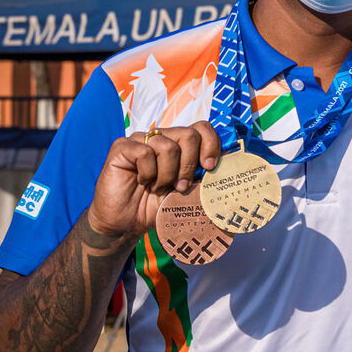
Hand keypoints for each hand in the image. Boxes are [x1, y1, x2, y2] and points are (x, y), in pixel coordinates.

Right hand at [87, 121, 221, 238]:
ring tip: (157, 187)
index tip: (209, 167)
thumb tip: (228, 168)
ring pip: (168, 146)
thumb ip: (204, 177)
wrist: (127, 223)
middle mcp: (162, 137)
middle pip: (189, 135)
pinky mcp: (122, 146)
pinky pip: (144, 153)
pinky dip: (147, 173)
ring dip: (167, 174)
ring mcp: (142, 139)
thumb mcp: (188, 192)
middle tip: (180, 186)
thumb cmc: (157, 206)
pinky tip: (141, 181)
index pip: (202, 128)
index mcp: (180, 144)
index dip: (211, 144)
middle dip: (189, 165)